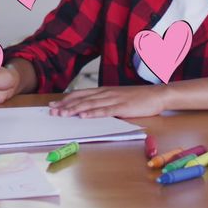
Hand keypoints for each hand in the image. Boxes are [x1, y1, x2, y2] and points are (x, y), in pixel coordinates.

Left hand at [48, 85, 167, 118]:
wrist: (156, 95)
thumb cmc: (137, 98)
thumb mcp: (117, 98)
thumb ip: (104, 102)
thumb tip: (89, 109)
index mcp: (104, 91)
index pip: (81, 94)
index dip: (66, 100)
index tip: (53, 104)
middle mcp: (106, 93)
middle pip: (82, 99)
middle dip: (65, 106)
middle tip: (51, 111)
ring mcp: (113, 100)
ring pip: (90, 105)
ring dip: (75, 110)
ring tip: (63, 114)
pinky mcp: (122, 107)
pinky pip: (105, 111)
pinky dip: (93, 113)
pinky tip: (84, 116)